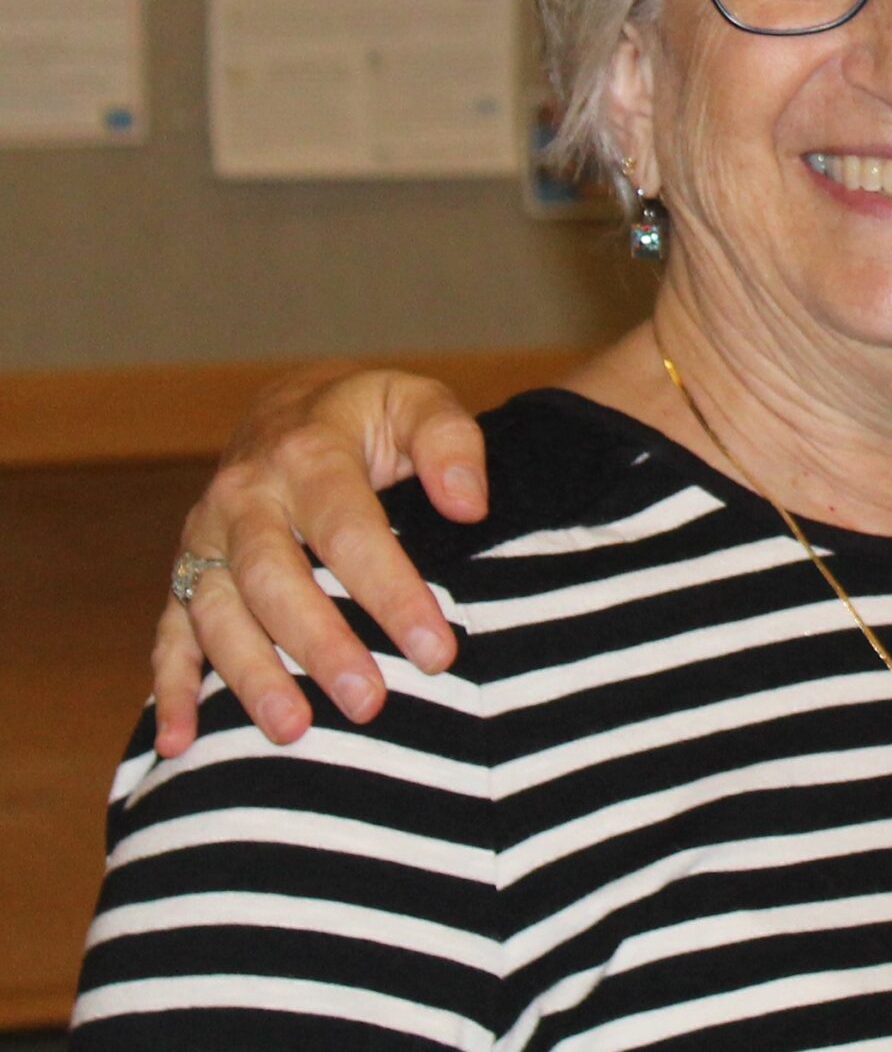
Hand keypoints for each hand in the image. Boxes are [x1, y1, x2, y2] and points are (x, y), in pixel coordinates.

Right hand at [153, 362, 486, 755]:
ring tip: (293, 730)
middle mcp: (245, 497)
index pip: (352, 533)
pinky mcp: (186, 571)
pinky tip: (181, 741)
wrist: (289, 406)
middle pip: (275, 579)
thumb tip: (469, 506)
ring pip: (218, 612)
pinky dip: (171, 687)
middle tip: (369, 703)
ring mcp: (206, 537)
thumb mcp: (418, 402)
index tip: (437, 651)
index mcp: (306, 454)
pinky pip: (169, 631)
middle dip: (321, 645)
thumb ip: (450, 443)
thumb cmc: (368, 416)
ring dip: (251, 675)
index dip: (393, 594)